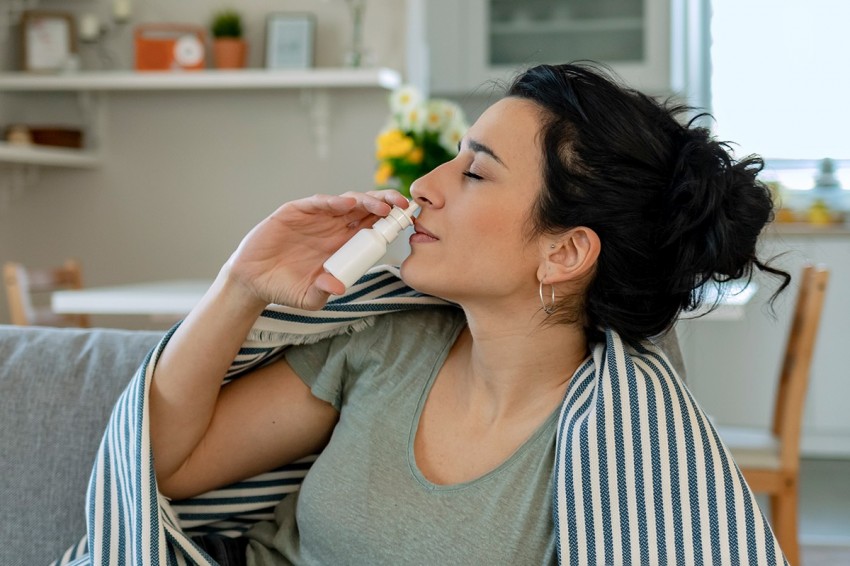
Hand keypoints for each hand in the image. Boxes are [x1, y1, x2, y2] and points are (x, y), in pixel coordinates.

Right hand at [224, 190, 410, 310]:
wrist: (251, 281)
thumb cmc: (284, 289)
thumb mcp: (308, 297)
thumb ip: (324, 292)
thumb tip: (339, 286)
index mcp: (342, 246)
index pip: (372, 228)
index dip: (388, 223)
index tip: (407, 222)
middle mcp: (333, 228)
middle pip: (365, 210)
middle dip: (385, 205)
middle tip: (402, 206)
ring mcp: (315, 218)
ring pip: (347, 202)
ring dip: (366, 201)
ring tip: (382, 206)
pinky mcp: (295, 212)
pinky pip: (318, 203)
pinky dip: (333, 201)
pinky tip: (347, 204)